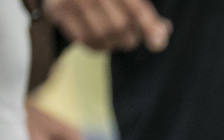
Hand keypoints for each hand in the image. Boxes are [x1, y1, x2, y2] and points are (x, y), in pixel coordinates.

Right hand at [43, 0, 170, 51]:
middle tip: (130, 34)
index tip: (157, 43)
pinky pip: (84, 40)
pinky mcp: (56, 11)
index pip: (135, 8)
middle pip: (119, 26)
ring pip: (102, 37)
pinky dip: (98, 45)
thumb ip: (142, 12)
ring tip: (115, 36)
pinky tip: (101, 39)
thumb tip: (161, 33)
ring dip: (114, 43)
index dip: (149, 26)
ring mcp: (70, 0)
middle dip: (130, 37)